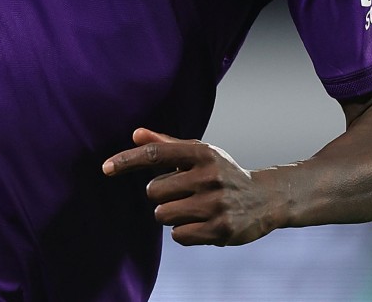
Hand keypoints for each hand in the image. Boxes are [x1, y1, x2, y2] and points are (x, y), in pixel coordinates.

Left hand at [102, 127, 279, 245]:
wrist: (266, 198)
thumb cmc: (222, 173)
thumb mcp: (200, 154)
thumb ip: (166, 144)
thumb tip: (135, 135)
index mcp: (202, 153)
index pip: (156, 153)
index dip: (128, 160)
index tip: (105, 168)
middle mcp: (209, 176)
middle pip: (154, 191)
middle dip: (161, 195)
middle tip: (183, 194)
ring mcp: (216, 204)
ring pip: (163, 215)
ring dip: (171, 215)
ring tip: (194, 209)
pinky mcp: (221, 230)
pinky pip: (178, 235)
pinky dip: (183, 232)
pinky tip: (202, 224)